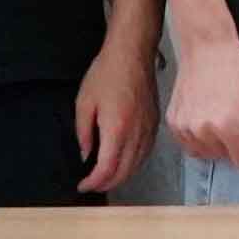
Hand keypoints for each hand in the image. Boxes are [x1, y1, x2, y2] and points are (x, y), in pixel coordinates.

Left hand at [73, 38, 156, 193]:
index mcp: (117, 128)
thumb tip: (86, 154)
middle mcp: (136, 133)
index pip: (107, 168)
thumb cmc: (107, 73)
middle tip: (93, 185)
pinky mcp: (154, 123)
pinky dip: (134, 164)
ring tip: (107, 178)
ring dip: (122, 176)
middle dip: (107, 184)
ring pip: (137, 164)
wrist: (132, 53)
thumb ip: (83, 133)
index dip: (94, 182)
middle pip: (124, 172)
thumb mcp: (84, 102)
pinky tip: (125, 163)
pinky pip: (146, 152)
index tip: (83, 184)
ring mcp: (148, 129)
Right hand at [168, 32, 238, 168]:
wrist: (206, 48)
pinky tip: (205, 116)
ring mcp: (185, 127)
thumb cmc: (236, 70)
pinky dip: (198, 138)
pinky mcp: (173, 122)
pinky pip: (189, 145)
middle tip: (234, 115)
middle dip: (233, 143)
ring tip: (219, 114)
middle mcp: (203, 131)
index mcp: (228, 127)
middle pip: (224, 158)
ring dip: (215, 143)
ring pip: (205, 154)